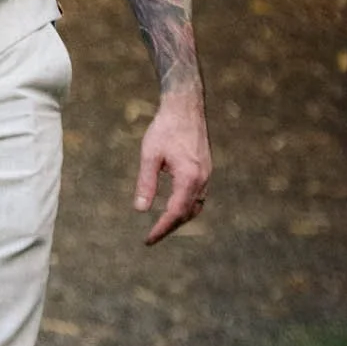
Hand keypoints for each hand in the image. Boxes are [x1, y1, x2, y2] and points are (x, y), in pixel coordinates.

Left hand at [135, 88, 211, 244]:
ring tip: (162, 226)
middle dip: (170, 227)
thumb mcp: (150, 155)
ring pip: (196, 206)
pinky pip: (198, 195)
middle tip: (152, 237)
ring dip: (180, 218)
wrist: (185, 105)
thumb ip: (146, 183)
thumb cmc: (165, 127)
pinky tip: (174, 205)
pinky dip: (187, 206)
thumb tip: (140, 210)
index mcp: (189, 178)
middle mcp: (202, 179)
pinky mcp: (205, 168)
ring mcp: (206, 174)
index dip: (162, 228)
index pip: (176, 213)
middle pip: (188, 214)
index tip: (149, 240)